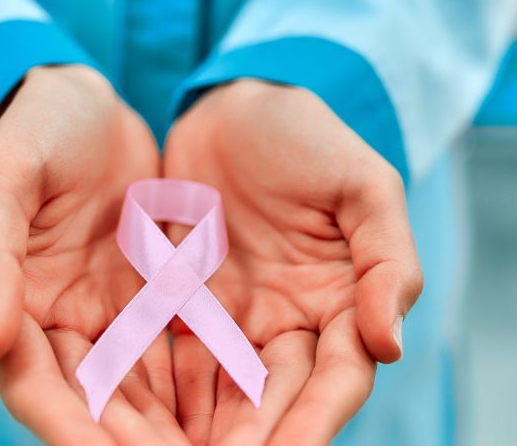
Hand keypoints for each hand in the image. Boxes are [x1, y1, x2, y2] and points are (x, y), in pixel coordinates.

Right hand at [0, 65, 185, 444]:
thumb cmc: (33, 133)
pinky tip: (255, 415)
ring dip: (186, 436)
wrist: (84, 103)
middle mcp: (65, 334)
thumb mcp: (0, 182)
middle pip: (102, 413)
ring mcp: (114, 324)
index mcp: (17, 312)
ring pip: (150, 400)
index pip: (41, 393)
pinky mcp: (158, 308)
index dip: (76, 434)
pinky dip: (216, 393)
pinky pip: (189, 361)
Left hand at [163, 79, 423, 444]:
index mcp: (342, 305)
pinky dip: (153, 396)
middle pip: (273, 402)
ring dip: (196, 434)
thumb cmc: (308, 137)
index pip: (334, 379)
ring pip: (219, 396)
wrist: (235, 105)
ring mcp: (233, 323)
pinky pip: (168, 361)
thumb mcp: (362, 185)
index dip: (313, 422)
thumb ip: (387, 261)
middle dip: (248, 441)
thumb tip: (390, 346)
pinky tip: (126, 419)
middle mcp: (288, 327)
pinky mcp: (181, 310)